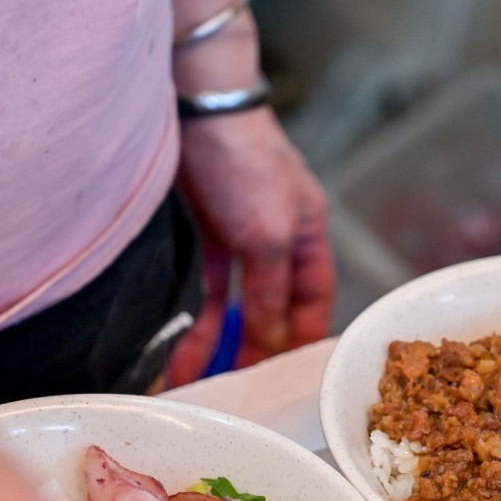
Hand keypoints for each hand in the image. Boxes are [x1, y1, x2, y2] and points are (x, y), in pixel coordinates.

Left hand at [167, 108, 334, 384]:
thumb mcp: (267, 234)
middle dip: (257, 349)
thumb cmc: (246, 159)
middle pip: (274, 306)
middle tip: (241, 391)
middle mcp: (277, 239)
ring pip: (236, 305)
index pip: (315, 298)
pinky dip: (197, 319)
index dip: (303, 336)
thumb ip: (271, 289)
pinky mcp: (205, 232)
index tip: (288, 377)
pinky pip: (205, 290)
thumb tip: (271, 338)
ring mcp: (240, 236)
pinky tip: (184, 348)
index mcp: (309, 234)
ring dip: (220, 343)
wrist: (195, 108)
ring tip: (202, 382)